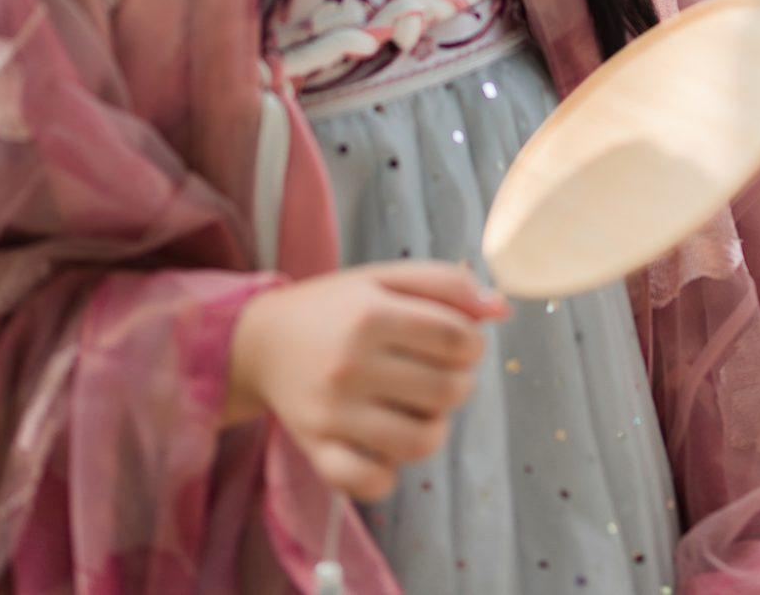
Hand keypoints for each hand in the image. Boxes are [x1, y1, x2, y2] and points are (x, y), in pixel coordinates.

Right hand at [224, 260, 511, 500]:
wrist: (259, 342)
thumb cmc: (334, 307)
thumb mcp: (383, 278)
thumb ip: (444, 284)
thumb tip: (501, 308)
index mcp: (372, 314)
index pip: (457, 339)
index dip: (474, 343)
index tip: (460, 343)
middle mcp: (352, 364)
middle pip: (447, 391)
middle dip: (460, 383)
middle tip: (441, 374)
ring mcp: (334, 413)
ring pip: (421, 441)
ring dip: (435, 427)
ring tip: (420, 409)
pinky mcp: (317, 450)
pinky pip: (372, 481)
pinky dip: (390, 472)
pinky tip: (387, 445)